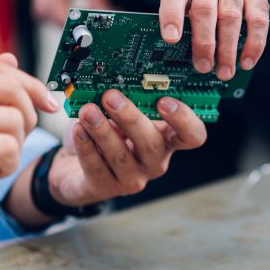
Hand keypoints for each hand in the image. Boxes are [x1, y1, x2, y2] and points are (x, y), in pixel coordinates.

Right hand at [0, 53, 58, 177]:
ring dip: (18, 140)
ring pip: (15, 119)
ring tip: (1, 150)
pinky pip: (9, 147)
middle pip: (10, 88)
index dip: (31, 85)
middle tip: (19, 130)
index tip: (50, 103)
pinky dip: (9, 161)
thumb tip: (10, 61)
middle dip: (27, 111)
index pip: (3, 72)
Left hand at [48, 90, 206, 206]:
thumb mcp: (121, 115)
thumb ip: (127, 101)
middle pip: (153, 145)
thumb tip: (118, 82)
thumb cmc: (107, 135)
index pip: (193, 135)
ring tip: (88, 111)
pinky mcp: (106, 187)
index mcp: (167, 139)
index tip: (164, 101)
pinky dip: (86, 146)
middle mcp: (155, 161)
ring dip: (103, 131)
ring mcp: (133, 177)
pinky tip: (78, 129)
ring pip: (121, 157)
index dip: (184, 120)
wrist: (76, 166)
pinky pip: (96, 167)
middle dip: (131, 119)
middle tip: (111, 97)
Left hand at [160, 0, 269, 80]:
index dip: (172, 16)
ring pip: (231, 16)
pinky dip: (253, 45)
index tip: (171, 40)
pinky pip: (258, 22)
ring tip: (224, 72)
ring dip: (227, 49)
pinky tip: (246, 63)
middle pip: (205, 9)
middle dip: (203, 42)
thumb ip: (184, 21)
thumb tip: (182, 59)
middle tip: (203, 67)